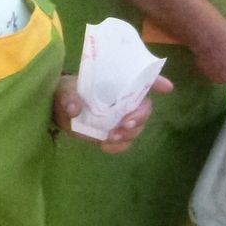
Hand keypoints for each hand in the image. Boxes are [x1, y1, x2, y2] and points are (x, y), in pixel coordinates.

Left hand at [54, 73, 173, 153]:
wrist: (58, 112)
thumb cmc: (65, 93)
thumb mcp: (64, 91)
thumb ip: (68, 97)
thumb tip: (74, 108)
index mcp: (116, 83)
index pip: (141, 79)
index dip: (156, 81)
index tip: (167, 87)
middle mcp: (124, 100)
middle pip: (144, 108)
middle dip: (139, 117)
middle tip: (124, 125)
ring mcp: (120, 118)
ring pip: (137, 127)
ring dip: (129, 134)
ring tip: (111, 137)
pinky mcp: (114, 133)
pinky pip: (125, 142)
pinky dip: (119, 146)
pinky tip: (105, 147)